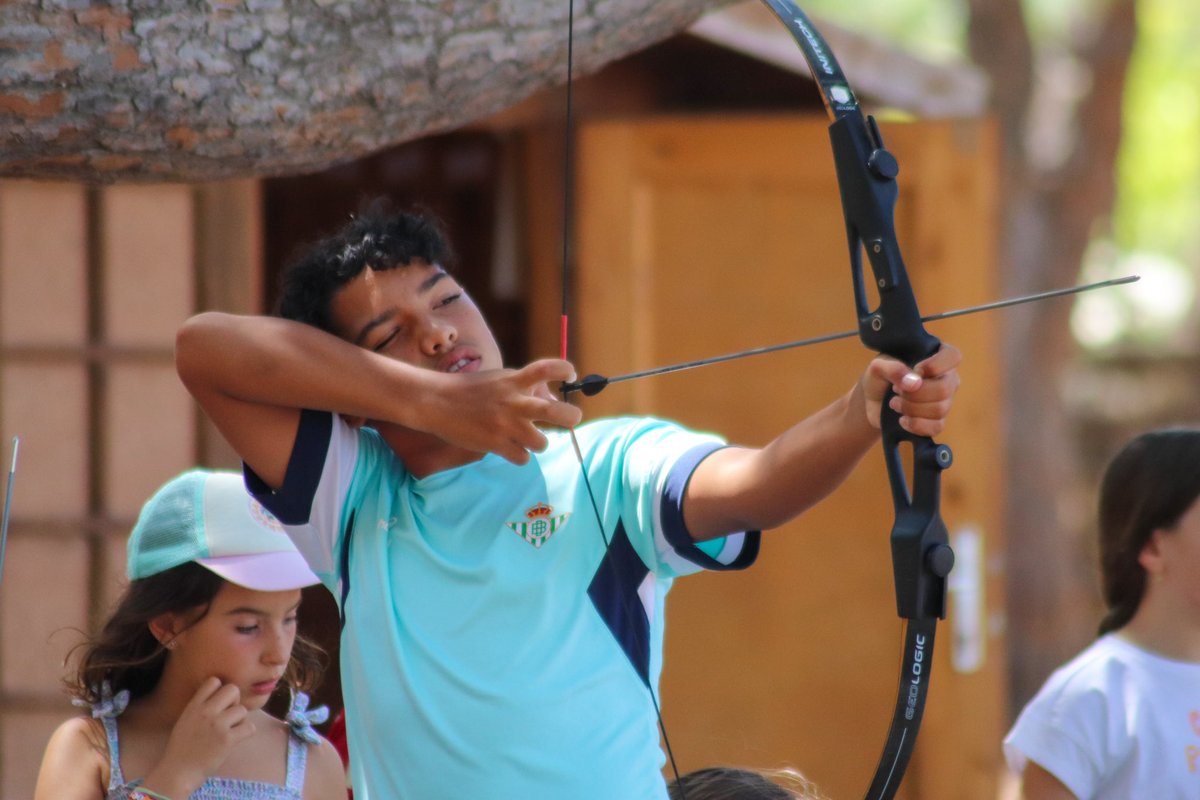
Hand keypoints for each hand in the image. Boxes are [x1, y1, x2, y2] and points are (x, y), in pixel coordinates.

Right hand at [141, 678, 254, 796]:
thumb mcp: (186, 719)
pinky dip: (246, 732)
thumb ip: (200, 706)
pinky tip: (237, 739)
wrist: (178, 772)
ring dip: (240, 720)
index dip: (221, 690)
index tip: (219, 704)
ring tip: (230, 731)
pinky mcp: (228, 739)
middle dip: (235, 701)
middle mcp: (206, 712)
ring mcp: (217, 725)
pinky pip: (249, 727)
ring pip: (243, 710)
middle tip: (229, 716)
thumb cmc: (183, 747)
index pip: (214, 681)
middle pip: (233, 689)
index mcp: (194, 706)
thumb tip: (220, 695)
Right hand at [425, 359, 583, 464]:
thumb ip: (523, 387)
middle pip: (556, 411)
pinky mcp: (495, 444)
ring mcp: (505, 425)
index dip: (565, 370)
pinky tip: (509, 447)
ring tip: (527, 438)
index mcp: (514, 380)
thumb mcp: (498, 380)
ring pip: (542, 443)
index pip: (547, 368)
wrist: (435, 401)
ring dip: (538, 442)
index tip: (570, 375)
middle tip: (572, 418)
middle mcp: (513, 401)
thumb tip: (551, 399)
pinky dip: (520, 455)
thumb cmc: (469, 389)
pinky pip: (523, 458)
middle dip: (571, 417)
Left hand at [860, 343, 960, 436]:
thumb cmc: (879, 377)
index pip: (953, 356)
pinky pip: (937, 427)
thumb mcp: (878, 367)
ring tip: (894, 403)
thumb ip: (893, 369)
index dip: (935, 366)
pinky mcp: (937, 420)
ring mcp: (945, 400)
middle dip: (914, 394)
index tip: (915, 369)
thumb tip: (914, 383)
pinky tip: (902, 420)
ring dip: (910, 408)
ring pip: (939, 409)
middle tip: (896, 390)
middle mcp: (946, 378)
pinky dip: (915, 425)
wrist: (873, 401)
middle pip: (944, 389)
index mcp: (937, 357)